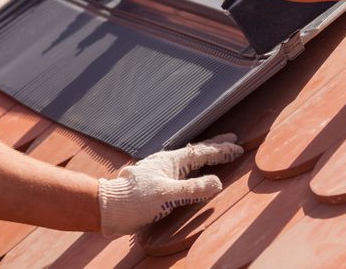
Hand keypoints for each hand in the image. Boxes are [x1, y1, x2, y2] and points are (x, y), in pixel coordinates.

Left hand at [98, 133, 243, 236]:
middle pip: (196, 149)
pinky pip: (181, 166)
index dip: (222, 151)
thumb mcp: (168, 196)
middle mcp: (167, 161)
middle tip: (232, 139)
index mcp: (173, 161)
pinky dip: (193, 163)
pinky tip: (189, 169)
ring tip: (214, 151)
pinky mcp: (155, 179)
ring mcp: (160, 169)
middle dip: (215, 145)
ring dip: (204, 153)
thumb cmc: (136, 201)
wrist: (107, 207)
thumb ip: (193, 189)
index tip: (238, 148)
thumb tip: (217, 182)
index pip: (203, 153)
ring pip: (188, 157)